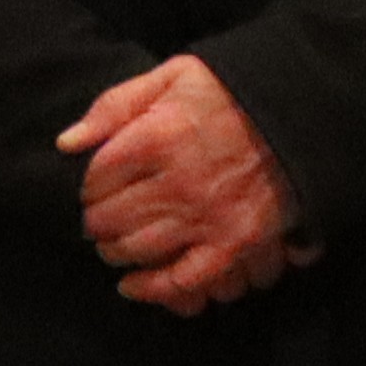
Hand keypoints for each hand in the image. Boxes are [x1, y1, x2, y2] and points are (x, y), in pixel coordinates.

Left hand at [58, 56, 298, 314]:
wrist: (298, 112)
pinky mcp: (234, 242)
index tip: (94, 188)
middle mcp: (178, 180)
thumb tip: (66, 142)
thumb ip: (115, 106)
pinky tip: (134, 286)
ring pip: (139, 250)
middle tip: (99, 221)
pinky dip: (155, 289)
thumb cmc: (230, 92)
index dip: (88, 186)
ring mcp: (207, 216)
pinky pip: (184, 280)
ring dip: (117, 252)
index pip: (97, 177)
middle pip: (111, 218)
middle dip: (97, 222)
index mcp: (158, 135)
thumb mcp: (171, 76)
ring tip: (114, 246)